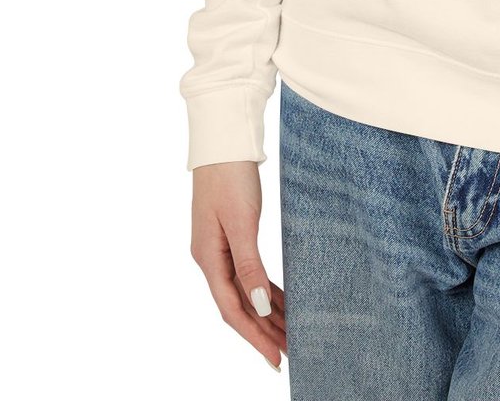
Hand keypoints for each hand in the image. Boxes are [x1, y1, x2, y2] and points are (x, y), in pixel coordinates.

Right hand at [191, 159, 286, 370]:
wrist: (223, 141)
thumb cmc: (230, 177)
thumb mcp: (242, 222)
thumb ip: (249, 265)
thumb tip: (258, 307)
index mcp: (208, 259)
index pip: (233, 310)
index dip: (254, 336)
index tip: (276, 358)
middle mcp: (211, 259)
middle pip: (239, 305)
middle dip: (263, 331)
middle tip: (290, 353)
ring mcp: (220, 248)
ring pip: (245, 291)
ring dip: (266, 314)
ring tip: (291, 334)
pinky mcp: (231, 236)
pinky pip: (248, 273)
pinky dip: (264, 290)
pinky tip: (280, 302)